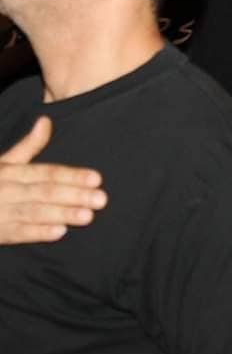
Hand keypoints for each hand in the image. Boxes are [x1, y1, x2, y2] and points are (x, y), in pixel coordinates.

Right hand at [0, 116, 106, 243]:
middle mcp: (5, 189)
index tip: (96, 178)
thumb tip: (46, 120)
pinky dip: (37, 233)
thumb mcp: (4, 162)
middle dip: (74, 195)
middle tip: (101, 199)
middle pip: (44, 192)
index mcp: (10, 171)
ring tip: (87, 216)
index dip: (71, 175)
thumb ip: (28, 146)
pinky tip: (59, 232)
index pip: (46, 173)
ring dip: (61, 214)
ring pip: (33, 212)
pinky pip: (16, 233)